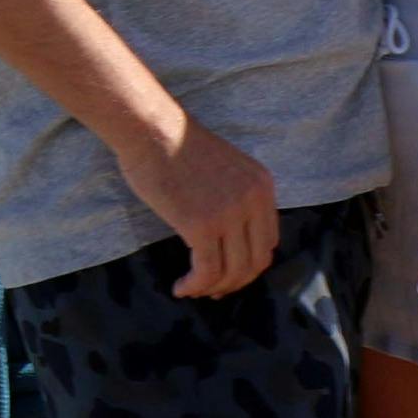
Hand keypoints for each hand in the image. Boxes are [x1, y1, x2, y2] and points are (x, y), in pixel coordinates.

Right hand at [117, 114, 279, 298]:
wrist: (150, 128)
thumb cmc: (175, 145)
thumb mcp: (225, 168)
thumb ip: (236, 197)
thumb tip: (229, 240)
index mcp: (262, 184)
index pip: (267, 241)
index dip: (249, 264)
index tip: (228, 272)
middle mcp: (253, 200)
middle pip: (255, 261)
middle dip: (234, 282)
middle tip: (212, 289)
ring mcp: (229, 213)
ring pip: (232, 271)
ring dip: (212, 288)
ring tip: (192, 289)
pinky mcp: (202, 225)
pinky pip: (206, 271)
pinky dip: (194, 286)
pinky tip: (180, 287)